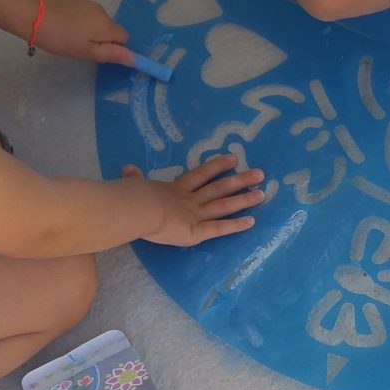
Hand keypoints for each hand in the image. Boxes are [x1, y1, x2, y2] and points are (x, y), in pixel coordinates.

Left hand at [36, 0, 133, 65]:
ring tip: (71, 36)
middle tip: (81, 47)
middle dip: (102, 39)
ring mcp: (89, 4)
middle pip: (112, 29)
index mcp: (107, 25)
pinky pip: (88, 14)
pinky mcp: (77, 0)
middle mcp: (103, 11)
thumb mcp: (86, 52)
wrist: (32, 15)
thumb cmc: (60, 38)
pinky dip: (83, 22)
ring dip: (92, 30)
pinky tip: (66, 26)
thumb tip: (134, 58)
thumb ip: (111, 54)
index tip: (97, 53)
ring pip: (99, 21)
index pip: (124, 38)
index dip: (115, 48)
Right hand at [123, 154, 265, 246]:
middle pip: (219, 188)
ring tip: (263, 194)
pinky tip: (251, 221)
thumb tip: (127, 168)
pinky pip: (219, 228)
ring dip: (243, 199)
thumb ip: (133, 178)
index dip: (217, 166)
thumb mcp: (132, 185)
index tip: (233, 158)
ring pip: (224, 206)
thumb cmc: (132, 197)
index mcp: (174, 190)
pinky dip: (235, 225)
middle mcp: (189, 200)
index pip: (200, 175)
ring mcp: (194, 215)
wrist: (136, 209)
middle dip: (240, 180)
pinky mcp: (195, 232)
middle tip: (261, 173)